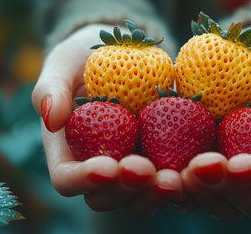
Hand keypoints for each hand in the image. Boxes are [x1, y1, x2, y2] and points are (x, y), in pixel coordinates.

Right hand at [31, 24, 183, 215]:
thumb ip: (50, 88)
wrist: (122, 52)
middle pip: (106, 198)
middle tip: (146, 171)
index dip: (85, 180)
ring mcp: (131, 166)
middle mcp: (100, 167)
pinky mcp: (162, 158)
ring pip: (141, 198)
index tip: (108, 166)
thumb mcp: (63, 63)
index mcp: (69, 152)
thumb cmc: (84, 59)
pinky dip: (184, 180)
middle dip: (126, 190)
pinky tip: (199, 166)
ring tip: (175, 177)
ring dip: (157, 194)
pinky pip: (172, 180)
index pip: (67, 180)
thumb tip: (51, 118)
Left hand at [181, 25, 250, 220]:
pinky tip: (160, 170)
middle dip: (228, 190)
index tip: (238, 163)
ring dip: (200, 194)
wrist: (241, 59)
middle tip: (199, 166)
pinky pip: (194, 192)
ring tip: (178, 172)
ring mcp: (235, 176)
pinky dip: (178, 187)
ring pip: (223, 205)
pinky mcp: (206, 169)